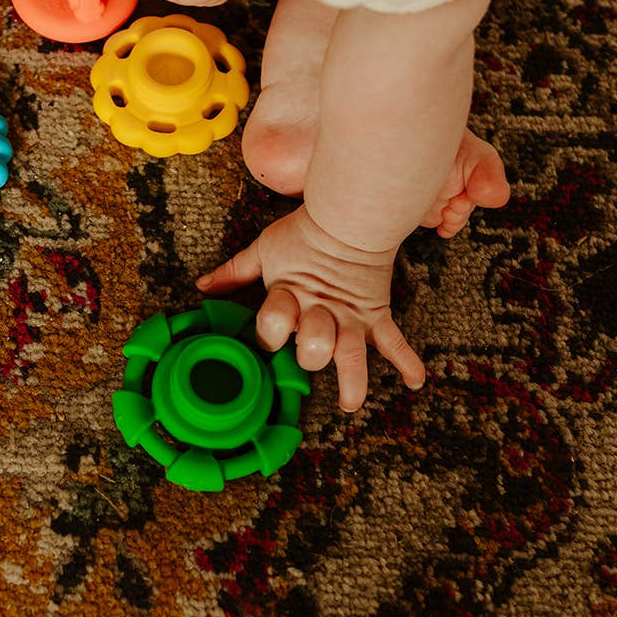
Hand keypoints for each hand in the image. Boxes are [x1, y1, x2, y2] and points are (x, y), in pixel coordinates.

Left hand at [197, 205, 425, 410]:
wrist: (350, 213)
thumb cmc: (303, 233)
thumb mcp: (264, 250)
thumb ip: (234, 271)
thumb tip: (202, 286)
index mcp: (290, 296)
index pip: (274, 325)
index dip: (268, 332)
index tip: (268, 337)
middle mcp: (321, 312)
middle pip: (314, 347)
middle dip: (310, 354)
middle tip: (309, 354)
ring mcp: (351, 316)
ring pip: (351, 355)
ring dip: (351, 382)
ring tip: (349, 404)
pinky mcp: (375, 314)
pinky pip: (394, 340)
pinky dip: (407, 361)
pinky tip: (415, 381)